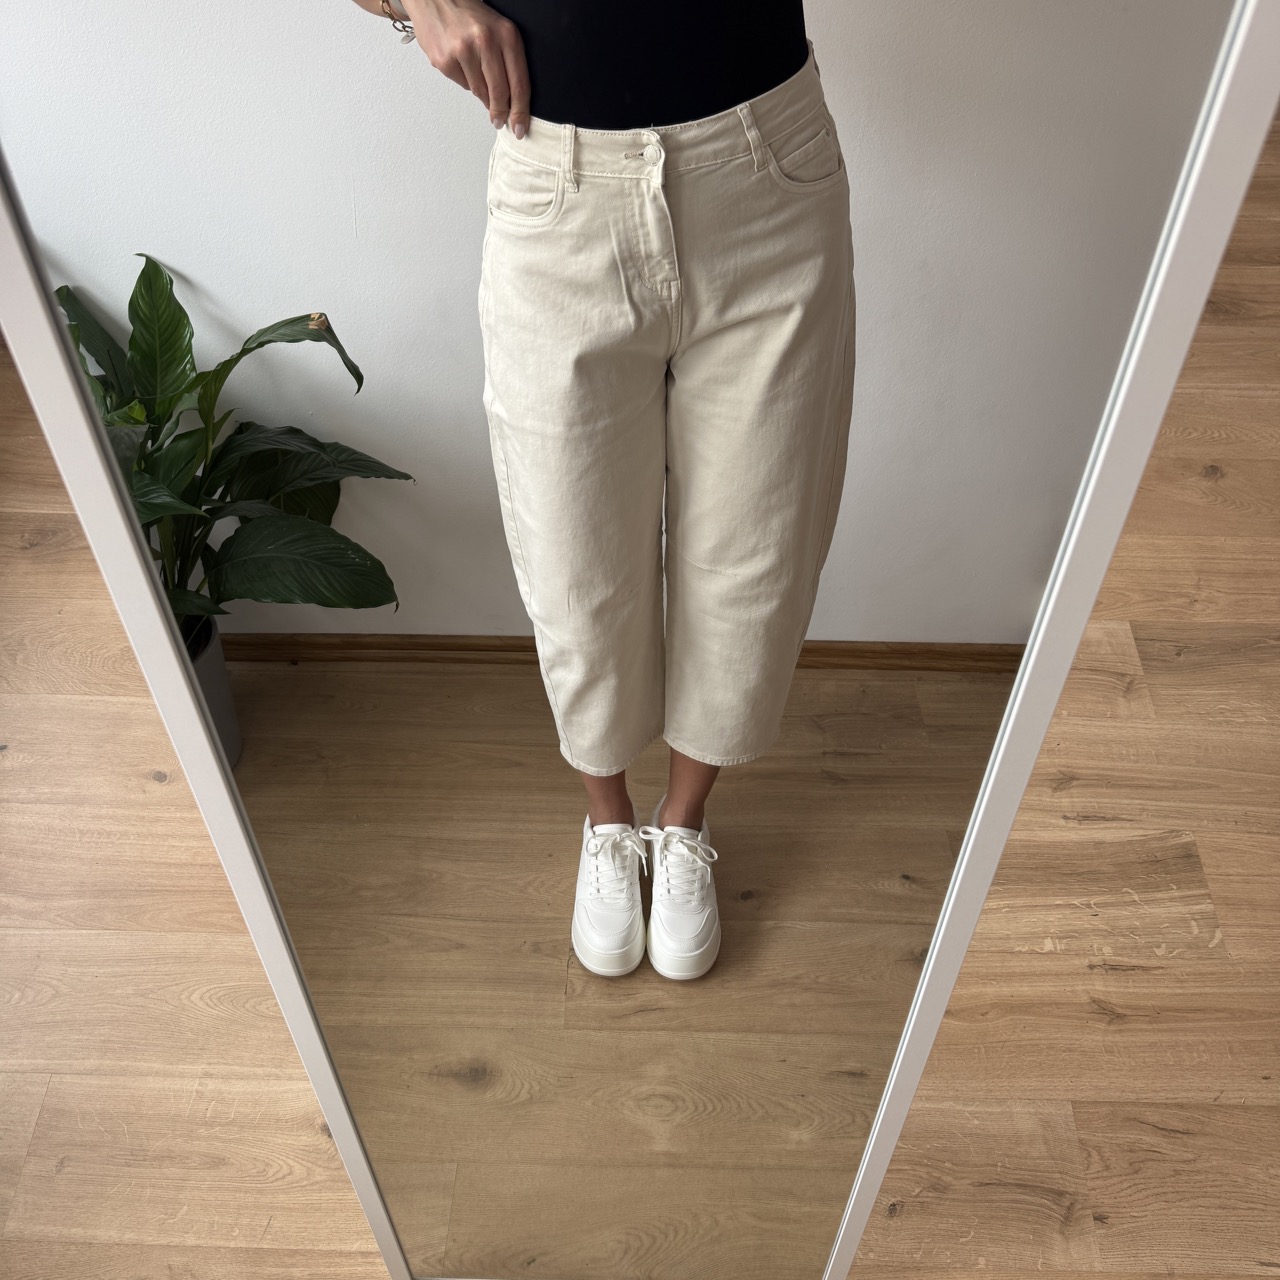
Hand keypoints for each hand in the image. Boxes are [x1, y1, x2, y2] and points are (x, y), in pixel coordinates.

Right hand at [403, 0, 530, 138]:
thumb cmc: (469, 15)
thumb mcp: (498, 29)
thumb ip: (508, 61)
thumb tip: (510, 101)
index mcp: (506, 34)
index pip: (519, 83)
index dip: (521, 111)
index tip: (520, 128)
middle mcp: (486, 41)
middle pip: (500, 93)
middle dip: (501, 112)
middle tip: (499, 121)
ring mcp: (463, 51)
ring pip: (480, 92)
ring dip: (482, 94)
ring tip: (478, 77)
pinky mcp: (444, 60)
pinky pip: (462, 84)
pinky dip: (465, 80)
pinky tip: (461, 64)